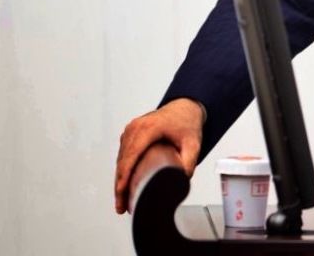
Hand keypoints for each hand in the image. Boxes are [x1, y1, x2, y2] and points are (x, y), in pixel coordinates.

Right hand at [113, 98, 205, 213]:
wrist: (185, 107)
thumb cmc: (187, 123)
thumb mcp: (194, 144)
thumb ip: (189, 162)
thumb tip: (180, 181)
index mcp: (149, 128)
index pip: (131, 156)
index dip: (124, 177)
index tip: (122, 194)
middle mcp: (135, 127)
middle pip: (123, 161)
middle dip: (120, 186)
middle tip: (122, 207)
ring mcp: (130, 129)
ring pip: (120, 159)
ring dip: (119, 180)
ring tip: (122, 202)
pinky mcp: (130, 134)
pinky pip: (123, 154)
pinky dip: (123, 171)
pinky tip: (124, 186)